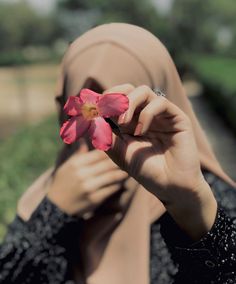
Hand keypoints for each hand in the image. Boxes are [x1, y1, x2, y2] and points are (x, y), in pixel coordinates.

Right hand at [48, 141, 127, 215]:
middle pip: (108, 164)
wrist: (57, 206)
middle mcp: (83, 174)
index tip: (121, 147)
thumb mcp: (67, 166)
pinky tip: (122, 181)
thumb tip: (84, 139)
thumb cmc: (63, 182)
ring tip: (129, 168)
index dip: (112, 150)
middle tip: (130, 157)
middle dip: (121, 160)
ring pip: (112, 176)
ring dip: (122, 172)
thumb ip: (78, 154)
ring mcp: (89, 187)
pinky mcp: (95, 199)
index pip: (99, 153)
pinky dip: (118, 184)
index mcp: (76, 164)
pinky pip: (111, 189)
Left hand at [105, 84, 216, 239]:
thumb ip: (107, 136)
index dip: (102, 101)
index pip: (116, 101)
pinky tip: (141, 131)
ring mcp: (161, 116)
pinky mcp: (177, 118)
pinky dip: (146, 114)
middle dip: (113, 97)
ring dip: (128, 103)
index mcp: (131, 122)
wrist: (171, 187)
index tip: (90, 109)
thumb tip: (92, 118)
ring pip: (143, 91)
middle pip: (128, 90)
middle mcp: (145, 115)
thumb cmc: (147, 171)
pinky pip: (160, 103)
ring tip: (122, 123)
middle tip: (104, 110)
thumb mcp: (120, 154)